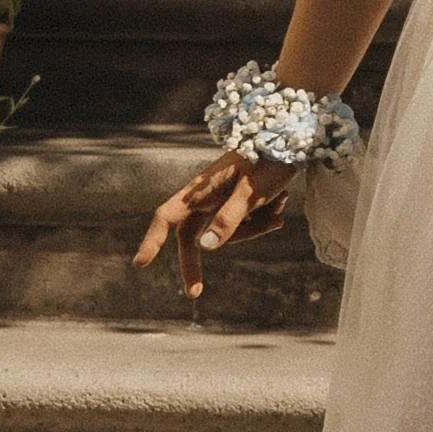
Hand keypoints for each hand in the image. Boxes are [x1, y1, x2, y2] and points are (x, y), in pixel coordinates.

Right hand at [132, 151, 296, 300]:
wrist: (292, 137)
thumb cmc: (269, 160)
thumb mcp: (251, 192)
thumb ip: (229, 219)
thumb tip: (205, 247)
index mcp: (202, 190)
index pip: (167, 217)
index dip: (152, 240)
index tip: (140, 263)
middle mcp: (209, 196)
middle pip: (192, 236)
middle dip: (196, 262)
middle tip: (194, 293)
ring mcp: (225, 199)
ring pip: (229, 232)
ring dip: (256, 226)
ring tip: (279, 202)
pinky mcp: (242, 201)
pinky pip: (249, 224)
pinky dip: (267, 218)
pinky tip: (282, 200)